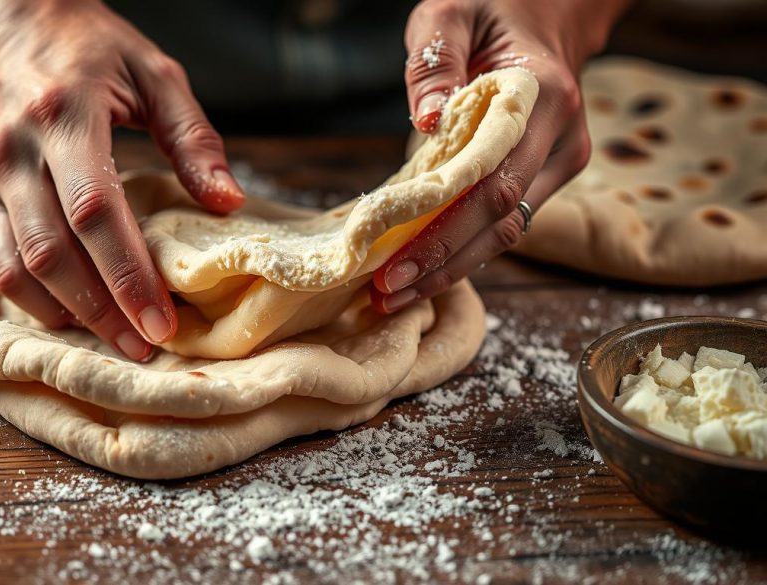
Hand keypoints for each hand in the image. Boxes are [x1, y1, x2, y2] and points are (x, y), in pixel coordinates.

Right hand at [0, 0, 244, 359]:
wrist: (6, 22)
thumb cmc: (90, 48)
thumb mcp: (155, 73)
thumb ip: (193, 138)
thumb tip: (228, 202)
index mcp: (65, 114)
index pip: (95, 211)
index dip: (129, 273)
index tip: (163, 320)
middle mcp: (18, 149)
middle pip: (55, 251)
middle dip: (104, 309)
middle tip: (147, 348)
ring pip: (22, 265)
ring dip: (70, 313)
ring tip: (118, 343)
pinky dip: (35, 299)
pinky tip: (75, 317)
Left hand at [372, 0, 630, 312]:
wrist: (544, 14)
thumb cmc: (489, 10)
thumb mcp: (450, 13)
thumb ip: (434, 58)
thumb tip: (425, 119)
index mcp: (542, 97)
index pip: (492, 182)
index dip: (444, 232)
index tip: (392, 263)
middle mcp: (563, 138)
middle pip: (502, 220)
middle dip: (442, 264)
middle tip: (385, 294)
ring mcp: (562, 162)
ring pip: (508, 231)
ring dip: (451, 268)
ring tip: (393, 295)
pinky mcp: (550, 176)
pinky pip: (506, 221)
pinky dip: (463, 250)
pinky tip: (422, 271)